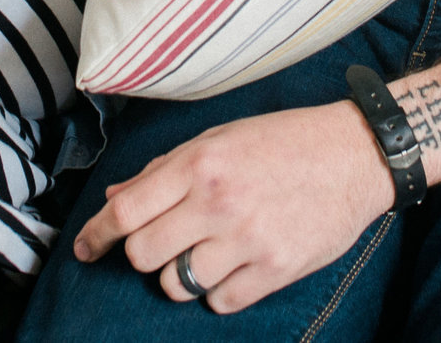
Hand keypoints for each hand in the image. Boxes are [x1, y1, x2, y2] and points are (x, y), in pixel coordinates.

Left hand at [71, 101, 394, 313]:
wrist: (355, 154)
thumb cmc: (283, 141)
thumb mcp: (219, 138)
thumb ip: (163, 170)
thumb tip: (115, 200)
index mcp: (199, 163)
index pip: (126, 212)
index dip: (97, 236)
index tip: (85, 250)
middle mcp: (218, 201)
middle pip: (144, 255)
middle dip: (143, 255)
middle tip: (161, 245)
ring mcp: (248, 239)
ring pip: (178, 285)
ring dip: (181, 276)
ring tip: (203, 254)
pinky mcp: (276, 268)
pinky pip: (221, 301)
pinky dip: (219, 291)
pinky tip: (235, 265)